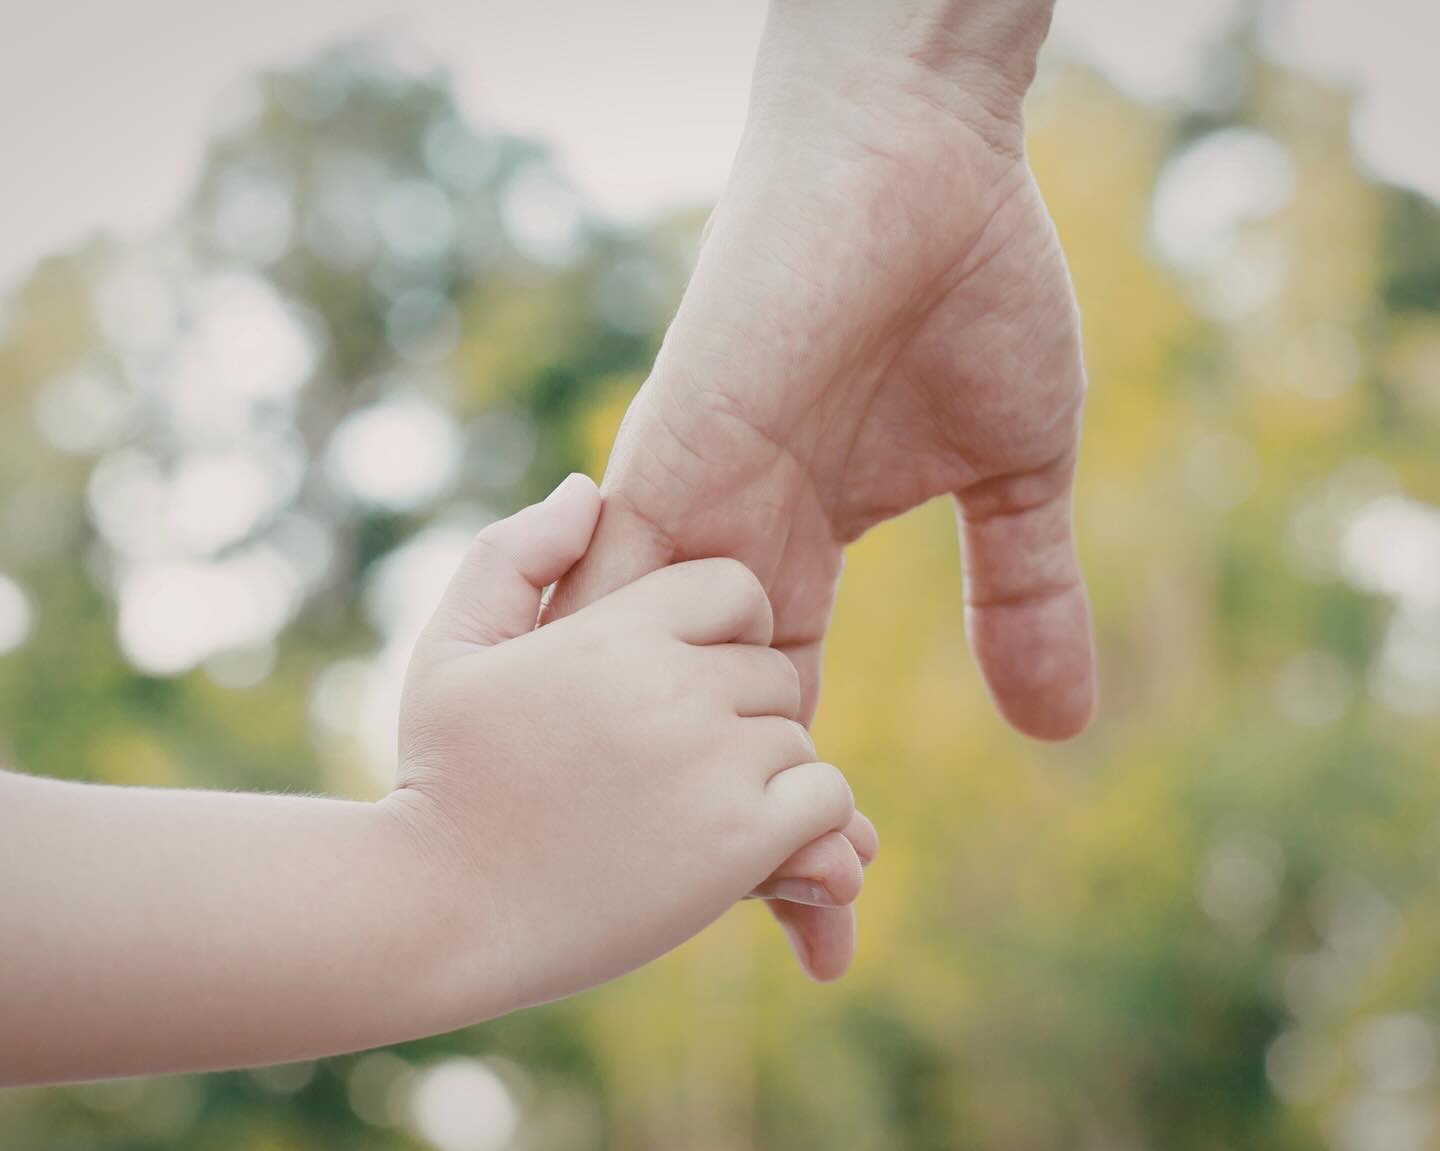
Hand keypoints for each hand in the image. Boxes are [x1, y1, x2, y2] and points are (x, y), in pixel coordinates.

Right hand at [390, 475, 860, 1008]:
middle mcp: (673, 685)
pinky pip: (826, 801)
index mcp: (614, 629)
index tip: (683, 680)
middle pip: (769, 669)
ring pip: (795, 737)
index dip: (721, 632)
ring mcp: (711, 762)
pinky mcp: (739, 840)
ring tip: (688, 809)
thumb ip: (515, 555)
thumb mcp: (453, 646)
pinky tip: (735, 844)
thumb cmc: (445, 778)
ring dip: (757, 773)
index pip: (734, 589)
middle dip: (736, 710)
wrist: (440, 912)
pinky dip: (802, 825)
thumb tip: (586, 489)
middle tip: (678, 759)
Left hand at [552, 0, 1092, 977]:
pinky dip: (621, 687)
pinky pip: (610, 589)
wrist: (922, 161)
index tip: (836, 918)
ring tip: (734, 898)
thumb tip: (1061, 728)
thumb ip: (1023, 597)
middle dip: (742, 832)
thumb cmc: (970, 291)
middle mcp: (718, 542)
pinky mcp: (669, 450)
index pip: (779, 713)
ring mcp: (682, 502)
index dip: (804, 812)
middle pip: (702, 723)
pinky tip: (617, 784)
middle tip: (801, 937)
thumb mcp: (1015, 477)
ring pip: (645, 679)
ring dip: (683, 785)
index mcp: (789, 550)